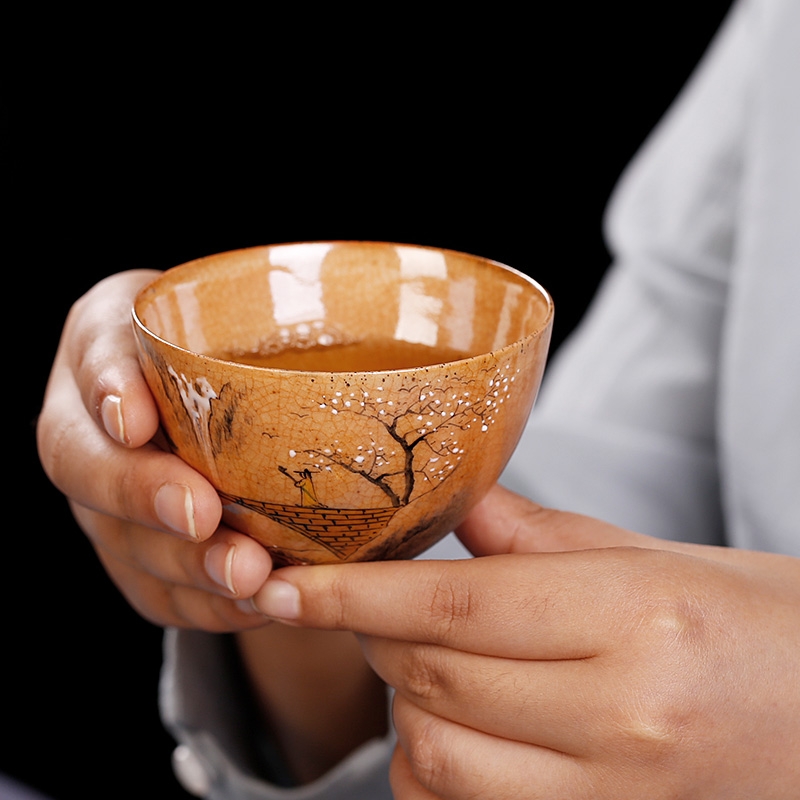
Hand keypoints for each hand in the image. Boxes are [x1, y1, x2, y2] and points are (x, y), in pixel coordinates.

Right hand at [37, 271, 272, 630]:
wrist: (231, 414)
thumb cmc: (238, 351)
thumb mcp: (239, 316)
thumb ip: (245, 320)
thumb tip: (329, 347)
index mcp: (105, 347)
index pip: (91, 354)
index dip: (106, 387)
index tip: (135, 419)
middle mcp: (90, 428)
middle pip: (86, 467)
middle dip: (144, 494)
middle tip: (202, 514)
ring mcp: (105, 503)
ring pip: (124, 543)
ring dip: (186, 565)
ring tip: (249, 575)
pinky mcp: (137, 558)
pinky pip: (159, 593)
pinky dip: (208, 605)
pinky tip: (257, 604)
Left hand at [253, 485, 799, 798]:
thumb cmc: (764, 622)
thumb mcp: (663, 555)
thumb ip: (545, 537)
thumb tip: (459, 512)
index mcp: (637, 617)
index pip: (455, 606)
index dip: (356, 596)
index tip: (290, 586)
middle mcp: (623, 715)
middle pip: (434, 680)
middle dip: (373, 639)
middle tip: (370, 605)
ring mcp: (617, 794)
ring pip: (440, 759)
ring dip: (402, 710)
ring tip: (420, 668)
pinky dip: (438, 773)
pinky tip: (457, 731)